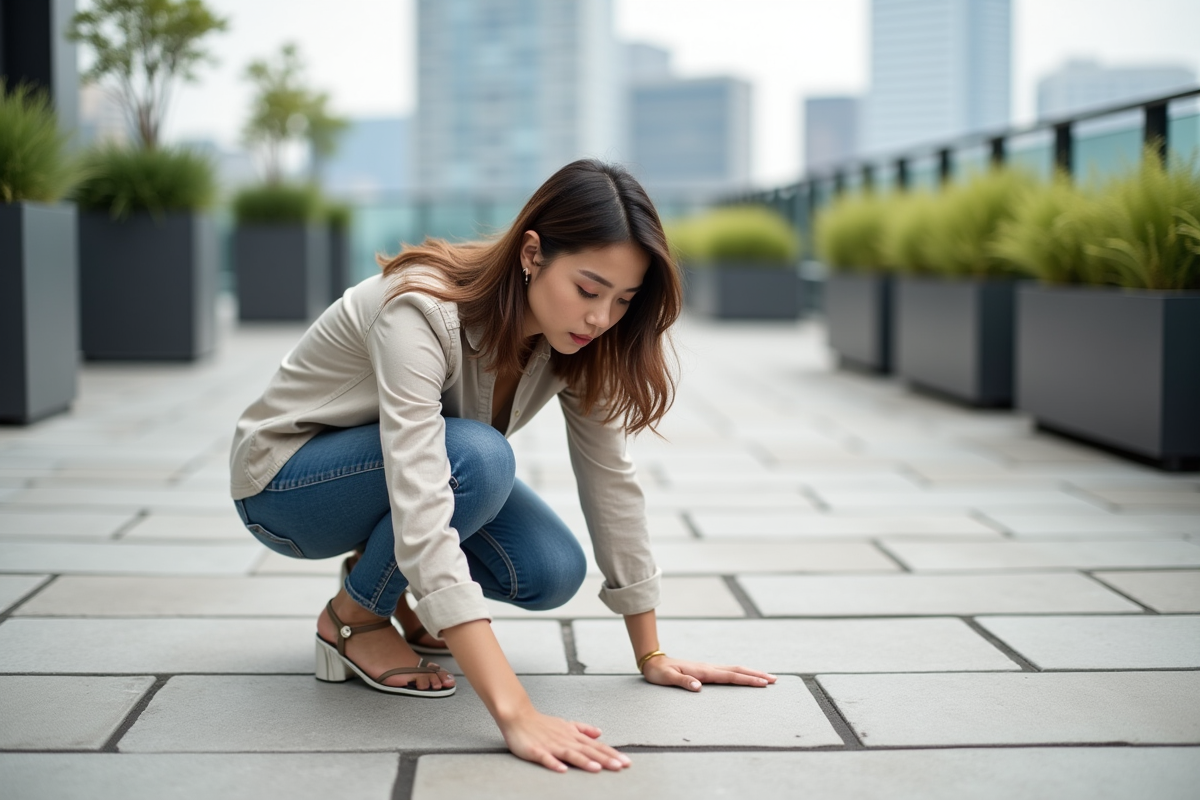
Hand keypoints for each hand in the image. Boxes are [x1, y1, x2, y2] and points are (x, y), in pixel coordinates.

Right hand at [498, 707, 631, 773]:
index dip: (612, 753)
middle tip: (621, 766)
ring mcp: (551, 745)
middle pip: (588, 750)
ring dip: (585, 761)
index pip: (596, 746)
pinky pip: (546, 758)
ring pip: (571, 754)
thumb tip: (600, 733)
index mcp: (573, 735)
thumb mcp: (566, 724)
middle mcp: (565, 740)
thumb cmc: (542, 723)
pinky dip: (554, 764)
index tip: (626, 761)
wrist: (518, 716)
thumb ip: (583, 729)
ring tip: (597, 768)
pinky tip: (562, 770)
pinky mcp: (536, 750)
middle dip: (605, 759)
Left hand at [641, 656, 776, 691]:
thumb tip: (699, 687)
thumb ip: (683, 682)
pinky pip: (728, 671)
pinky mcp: (706, 670)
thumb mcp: (667, 679)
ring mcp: (708, 668)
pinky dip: (740, 673)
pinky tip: (745, 676)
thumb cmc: (659, 673)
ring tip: (766, 677)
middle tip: (774, 679)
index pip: (729, 676)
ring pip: (734, 669)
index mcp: (703, 671)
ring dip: (751, 673)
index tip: (763, 683)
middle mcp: (708, 668)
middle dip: (756, 675)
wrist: (653, 662)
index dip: (747, 680)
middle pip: (737, 670)